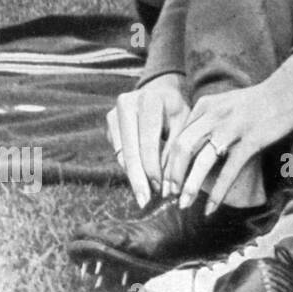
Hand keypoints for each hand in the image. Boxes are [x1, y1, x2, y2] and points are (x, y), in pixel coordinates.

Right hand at [106, 73, 188, 206]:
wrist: (160, 90)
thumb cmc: (176, 110)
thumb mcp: (183, 124)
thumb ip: (175, 150)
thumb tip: (167, 186)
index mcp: (150, 99)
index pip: (149, 140)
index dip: (153, 166)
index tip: (159, 188)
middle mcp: (127, 103)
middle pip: (130, 149)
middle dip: (138, 178)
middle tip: (144, 201)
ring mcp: (114, 112)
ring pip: (122, 152)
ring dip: (133, 175)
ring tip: (144, 195)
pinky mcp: (109, 122)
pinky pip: (118, 151)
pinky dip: (128, 167)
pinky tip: (139, 180)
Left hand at [162, 55, 292, 214]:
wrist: (291, 90)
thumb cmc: (260, 101)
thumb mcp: (226, 103)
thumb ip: (208, 119)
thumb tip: (192, 144)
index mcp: (205, 105)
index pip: (177, 135)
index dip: (166, 160)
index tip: (164, 180)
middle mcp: (214, 115)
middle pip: (182, 148)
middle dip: (172, 175)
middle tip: (168, 194)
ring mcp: (233, 128)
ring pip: (202, 161)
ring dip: (190, 186)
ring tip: (184, 205)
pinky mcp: (251, 140)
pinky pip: (229, 171)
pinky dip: (218, 192)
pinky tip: (211, 208)